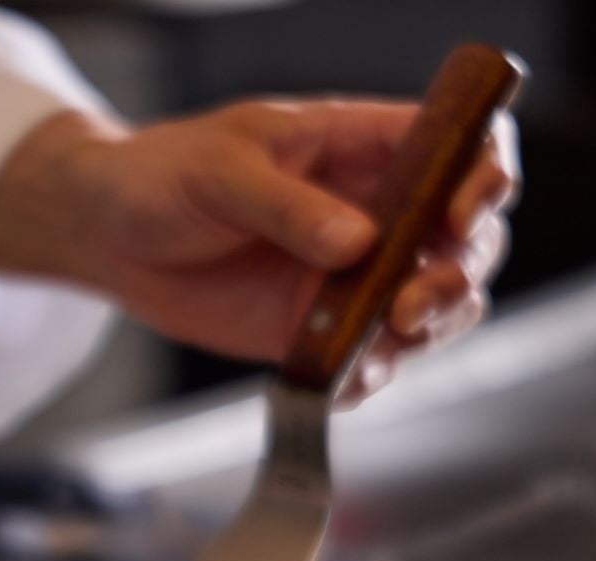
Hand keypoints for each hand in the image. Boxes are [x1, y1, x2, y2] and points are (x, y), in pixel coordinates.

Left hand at [0, 100, 517, 402]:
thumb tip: (354, 242)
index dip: (484, 179)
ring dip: (432, 327)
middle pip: (469, 240)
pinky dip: (370, 374)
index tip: (461, 213)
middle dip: (462, 272)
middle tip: (415, 301)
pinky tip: (344, 377)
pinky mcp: (322, 328)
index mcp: (367, 148)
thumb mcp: (221, 170)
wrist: (111, 235)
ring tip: (391, 336)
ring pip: (437, 305)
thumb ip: (287, 205)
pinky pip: (373, 358)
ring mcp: (356, 275)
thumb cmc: (166, 175)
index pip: (464, 148)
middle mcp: (378, 212)